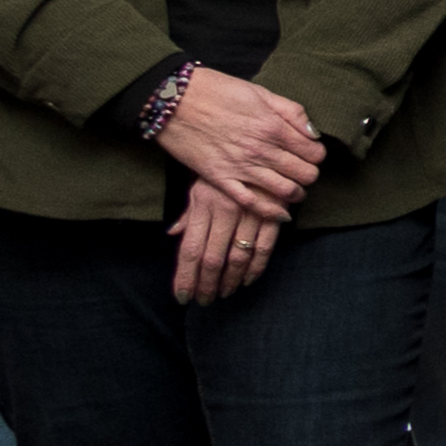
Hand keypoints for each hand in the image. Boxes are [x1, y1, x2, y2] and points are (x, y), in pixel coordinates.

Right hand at [153, 66, 325, 214]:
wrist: (172, 99)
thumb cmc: (216, 91)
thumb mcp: (260, 92)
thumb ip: (291, 112)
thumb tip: (314, 133)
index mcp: (273, 127)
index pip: (315, 153)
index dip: (317, 155)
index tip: (310, 154)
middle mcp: (261, 150)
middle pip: (305, 174)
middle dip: (309, 174)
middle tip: (302, 171)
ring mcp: (241, 167)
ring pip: (285, 191)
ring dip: (296, 193)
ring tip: (294, 190)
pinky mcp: (220, 178)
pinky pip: (252, 203)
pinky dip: (271, 211)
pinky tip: (280, 213)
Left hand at [168, 173, 283, 306]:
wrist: (262, 144)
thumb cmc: (227, 167)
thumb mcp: (201, 185)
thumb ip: (189, 213)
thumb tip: (173, 234)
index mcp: (203, 205)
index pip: (190, 249)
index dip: (185, 276)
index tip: (183, 296)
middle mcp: (225, 212)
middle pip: (212, 258)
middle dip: (206, 284)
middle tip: (204, 301)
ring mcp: (250, 214)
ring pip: (237, 257)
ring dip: (229, 281)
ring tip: (223, 294)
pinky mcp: (273, 214)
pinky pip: (264, 248)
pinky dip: (256, 268)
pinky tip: (247, 280)